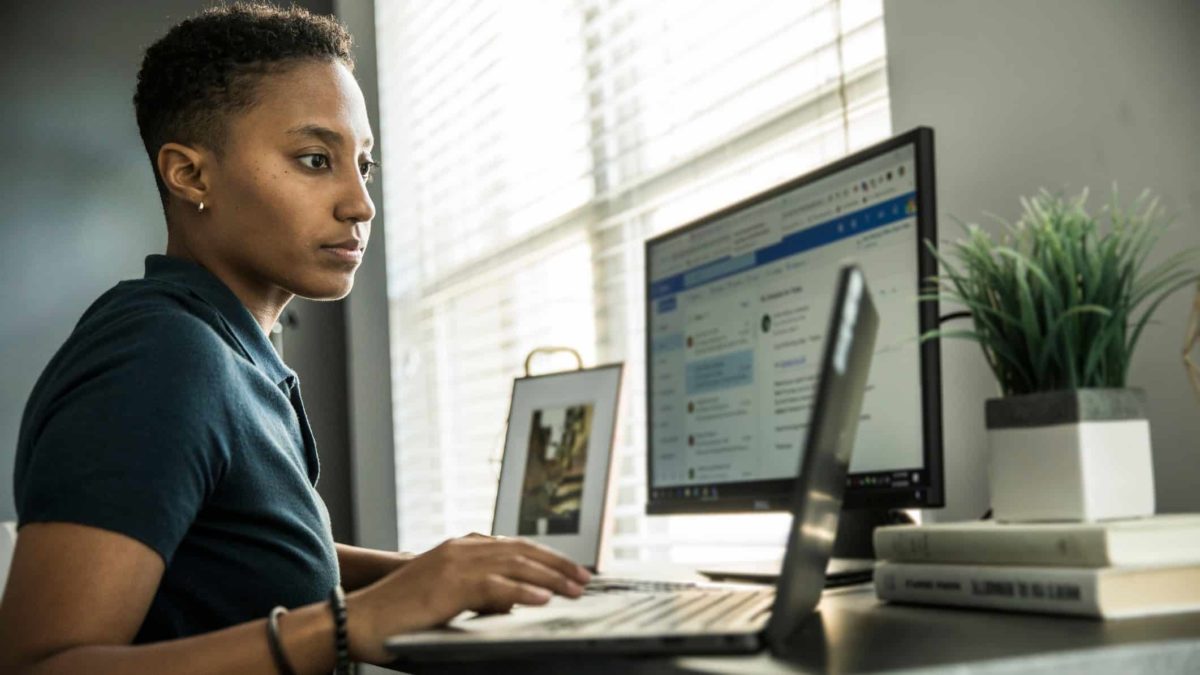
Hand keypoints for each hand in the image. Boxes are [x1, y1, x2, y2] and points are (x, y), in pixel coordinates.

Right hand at [345, 535, 590, 662]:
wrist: (360, 620)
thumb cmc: (400, 616)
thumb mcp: (446, 598)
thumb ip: (477, 595)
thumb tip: (510, 604)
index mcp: (460, 548)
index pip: (514, 547)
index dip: (546, 557)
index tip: (571, 570)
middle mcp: (461, 549)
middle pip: (522, 551)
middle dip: (557, 564)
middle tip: (585, 579)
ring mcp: (455, 563)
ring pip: (515, 565)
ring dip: (550, 577)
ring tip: (574, 590)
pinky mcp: (449, 585)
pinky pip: (494, 587)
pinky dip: (522, 592)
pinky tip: (542, 600)